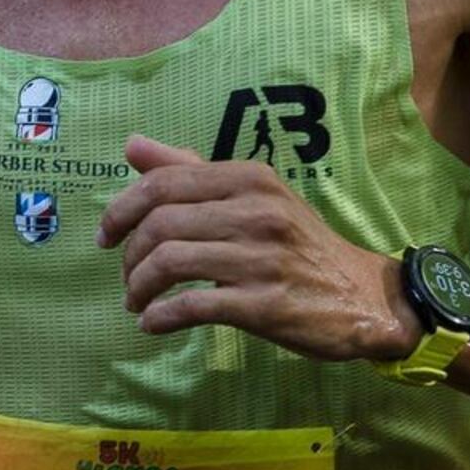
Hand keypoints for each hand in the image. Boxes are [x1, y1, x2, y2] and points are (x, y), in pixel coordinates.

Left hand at [96, 135, 419, 362]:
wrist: (363, 296)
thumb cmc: (298, 244)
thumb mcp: (254, 196)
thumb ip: (191, 170)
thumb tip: (132, 145)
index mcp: (249, 178)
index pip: (163, 182)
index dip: (121, 210)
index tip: (106, 236)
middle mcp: (256, 211)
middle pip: (160, 223)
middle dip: (129, 255)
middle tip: (127, 278)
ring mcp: (262, 258)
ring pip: (171, 262)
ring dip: (139, 287)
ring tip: (137, 302)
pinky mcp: (266, 305)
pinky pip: (193, 306)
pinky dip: (161, 316)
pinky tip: (153, 324)